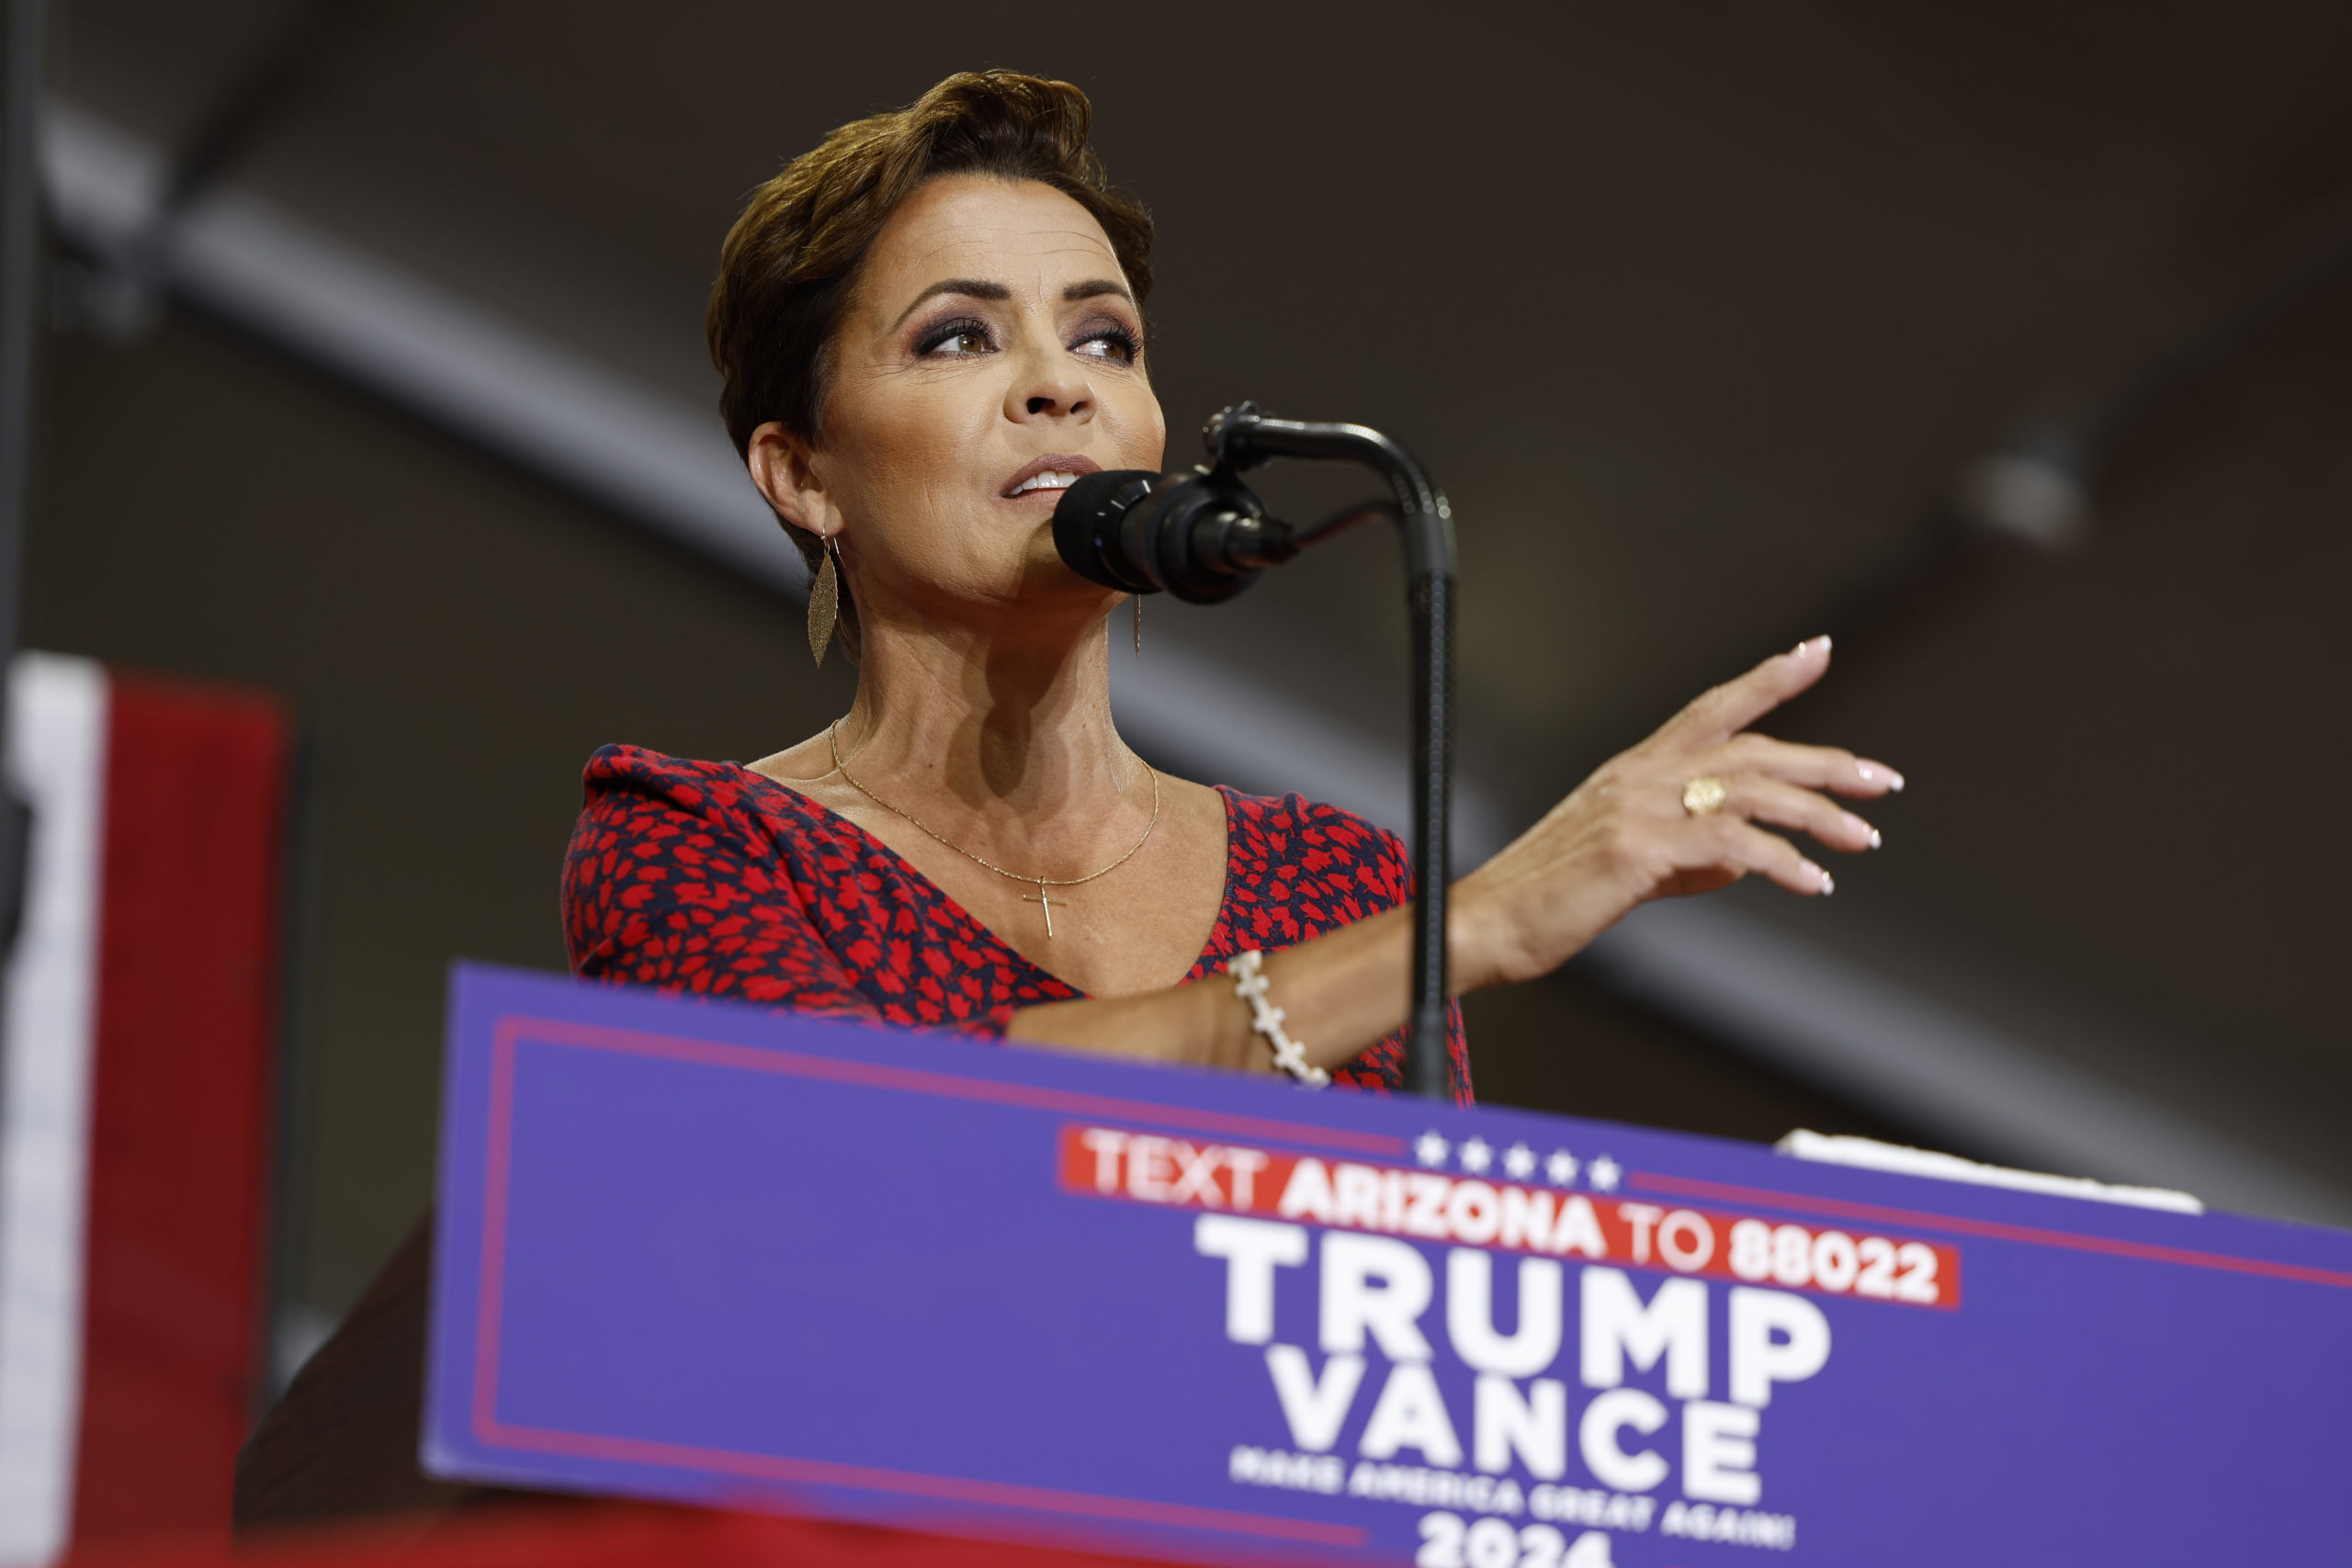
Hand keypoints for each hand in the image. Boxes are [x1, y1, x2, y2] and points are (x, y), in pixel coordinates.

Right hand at [1452, 635, 1900, 989]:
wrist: (1486, 921)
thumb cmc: (1550, 897)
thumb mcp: (1630, 866)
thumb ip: (1691, 857)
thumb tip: (1745, 861)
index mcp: (1634, 769)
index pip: (1713, 707)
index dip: (1768, 678)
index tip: (1817, 650)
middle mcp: (1640, 775)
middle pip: (1752, 749)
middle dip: (1825, 762)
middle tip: (1880, 780)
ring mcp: (1639, 807)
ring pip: (1752, 792)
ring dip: (1817, 815)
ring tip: (1861, 839)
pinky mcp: (1639, 847)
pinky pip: (1731, 844)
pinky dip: (1781, 861)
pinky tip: (1811, 883)